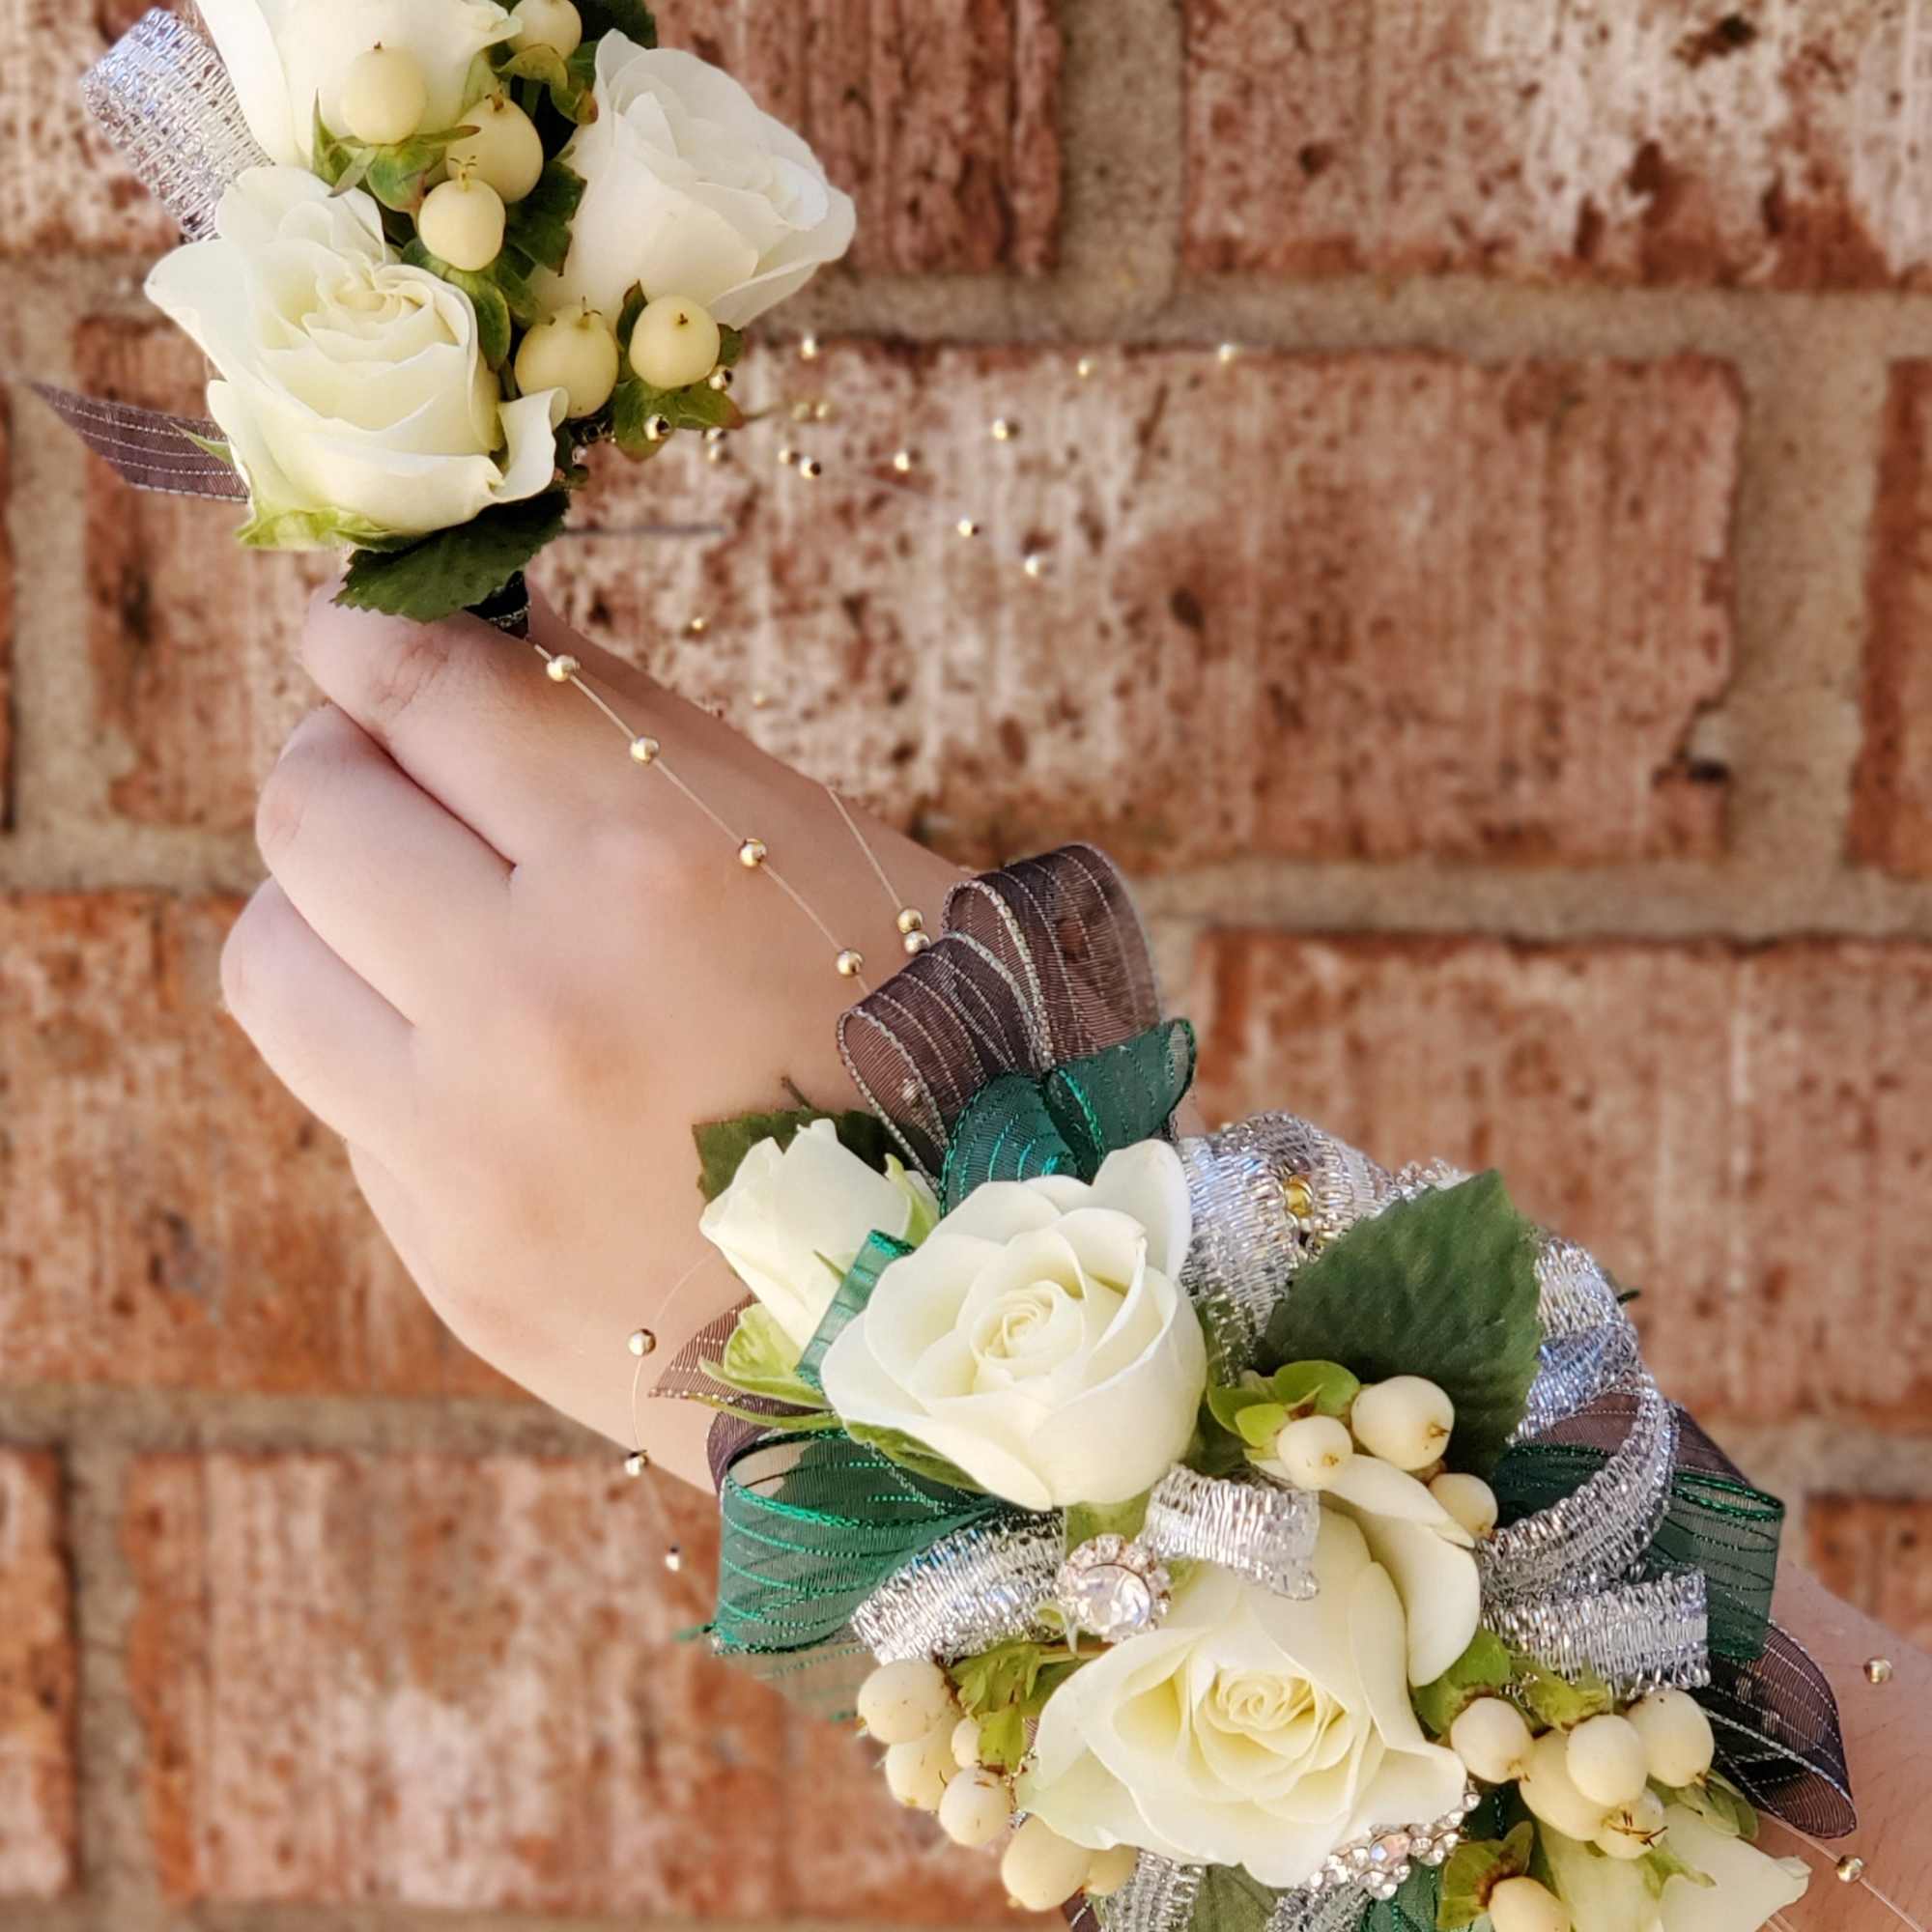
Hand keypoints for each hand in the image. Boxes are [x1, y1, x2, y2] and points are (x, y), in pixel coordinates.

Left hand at [224, 586, 961, 1487]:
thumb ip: (656, 743)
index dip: (374, 633)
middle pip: (312, 809)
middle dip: (341, 758)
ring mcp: (475, 1144)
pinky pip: (345, 1097)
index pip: (427, 686)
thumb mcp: (843, 859)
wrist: (972, 1323)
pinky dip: (391, 1046)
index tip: (365, 631)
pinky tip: (496, 1060)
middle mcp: (538, 996)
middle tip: (398, 766)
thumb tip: (497, 635)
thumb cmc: (950, 1060)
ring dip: (329, 905)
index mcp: (662, 863)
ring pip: (275, 955)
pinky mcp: (452, 1255)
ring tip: (422, 914)